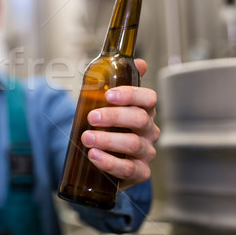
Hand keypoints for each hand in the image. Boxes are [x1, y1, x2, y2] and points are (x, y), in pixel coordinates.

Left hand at [80, 59, 159, 190]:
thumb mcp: (107, 103)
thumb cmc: (106, 127)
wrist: (101, 159)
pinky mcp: (139, 173)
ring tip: (86, 138)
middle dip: (113, 117)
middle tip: (91, 117)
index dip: (130, 95)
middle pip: (140, 120)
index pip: (148, 98)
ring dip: (107, 140)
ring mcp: (146, 153)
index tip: (108, 95)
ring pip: (133, 144)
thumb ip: (118, 81)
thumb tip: (139, 62)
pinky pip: (129, 169)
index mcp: (144, 110)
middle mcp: (149, 131)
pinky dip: (110, 162)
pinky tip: (94, 156)